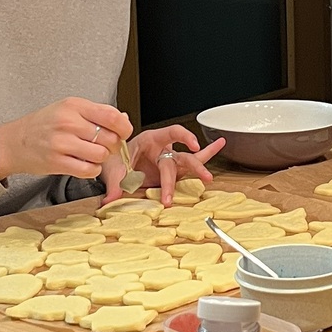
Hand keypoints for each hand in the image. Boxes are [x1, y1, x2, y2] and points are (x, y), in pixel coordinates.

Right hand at [0, 97, 132, 180]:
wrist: (13, 142)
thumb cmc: (43, 125)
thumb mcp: (68, 109)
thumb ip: (97, 113)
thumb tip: (123, 119)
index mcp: (74, 106)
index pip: (111, 115)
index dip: (124, 127)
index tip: (123, 132)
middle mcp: (68, 122)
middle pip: (110, 138)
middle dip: (113, 145)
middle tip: (105, 146)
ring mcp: (61, 143)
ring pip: (101, 155)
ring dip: (101, 158)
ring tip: (91, 155)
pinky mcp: (57, 162)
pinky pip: (89, 170)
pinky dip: (92, 170)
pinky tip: (84, 164)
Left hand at [100, 124, 225, 203]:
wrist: (113, 163)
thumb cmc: (116, 158)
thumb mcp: (114, 167)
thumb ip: (115, 183)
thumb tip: (111, 198)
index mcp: (151, 139)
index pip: (172, 133)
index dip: (184, 137)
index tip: (193, 145)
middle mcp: (163, 148)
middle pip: (181, 157)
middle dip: (194, 167)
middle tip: (204, 176)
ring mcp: (169, 160)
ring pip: (189, 162)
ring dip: (200, 169)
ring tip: (210, 177)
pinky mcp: (171, 171)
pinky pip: (189, 165)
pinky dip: (206, 155)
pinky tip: (220, 144)